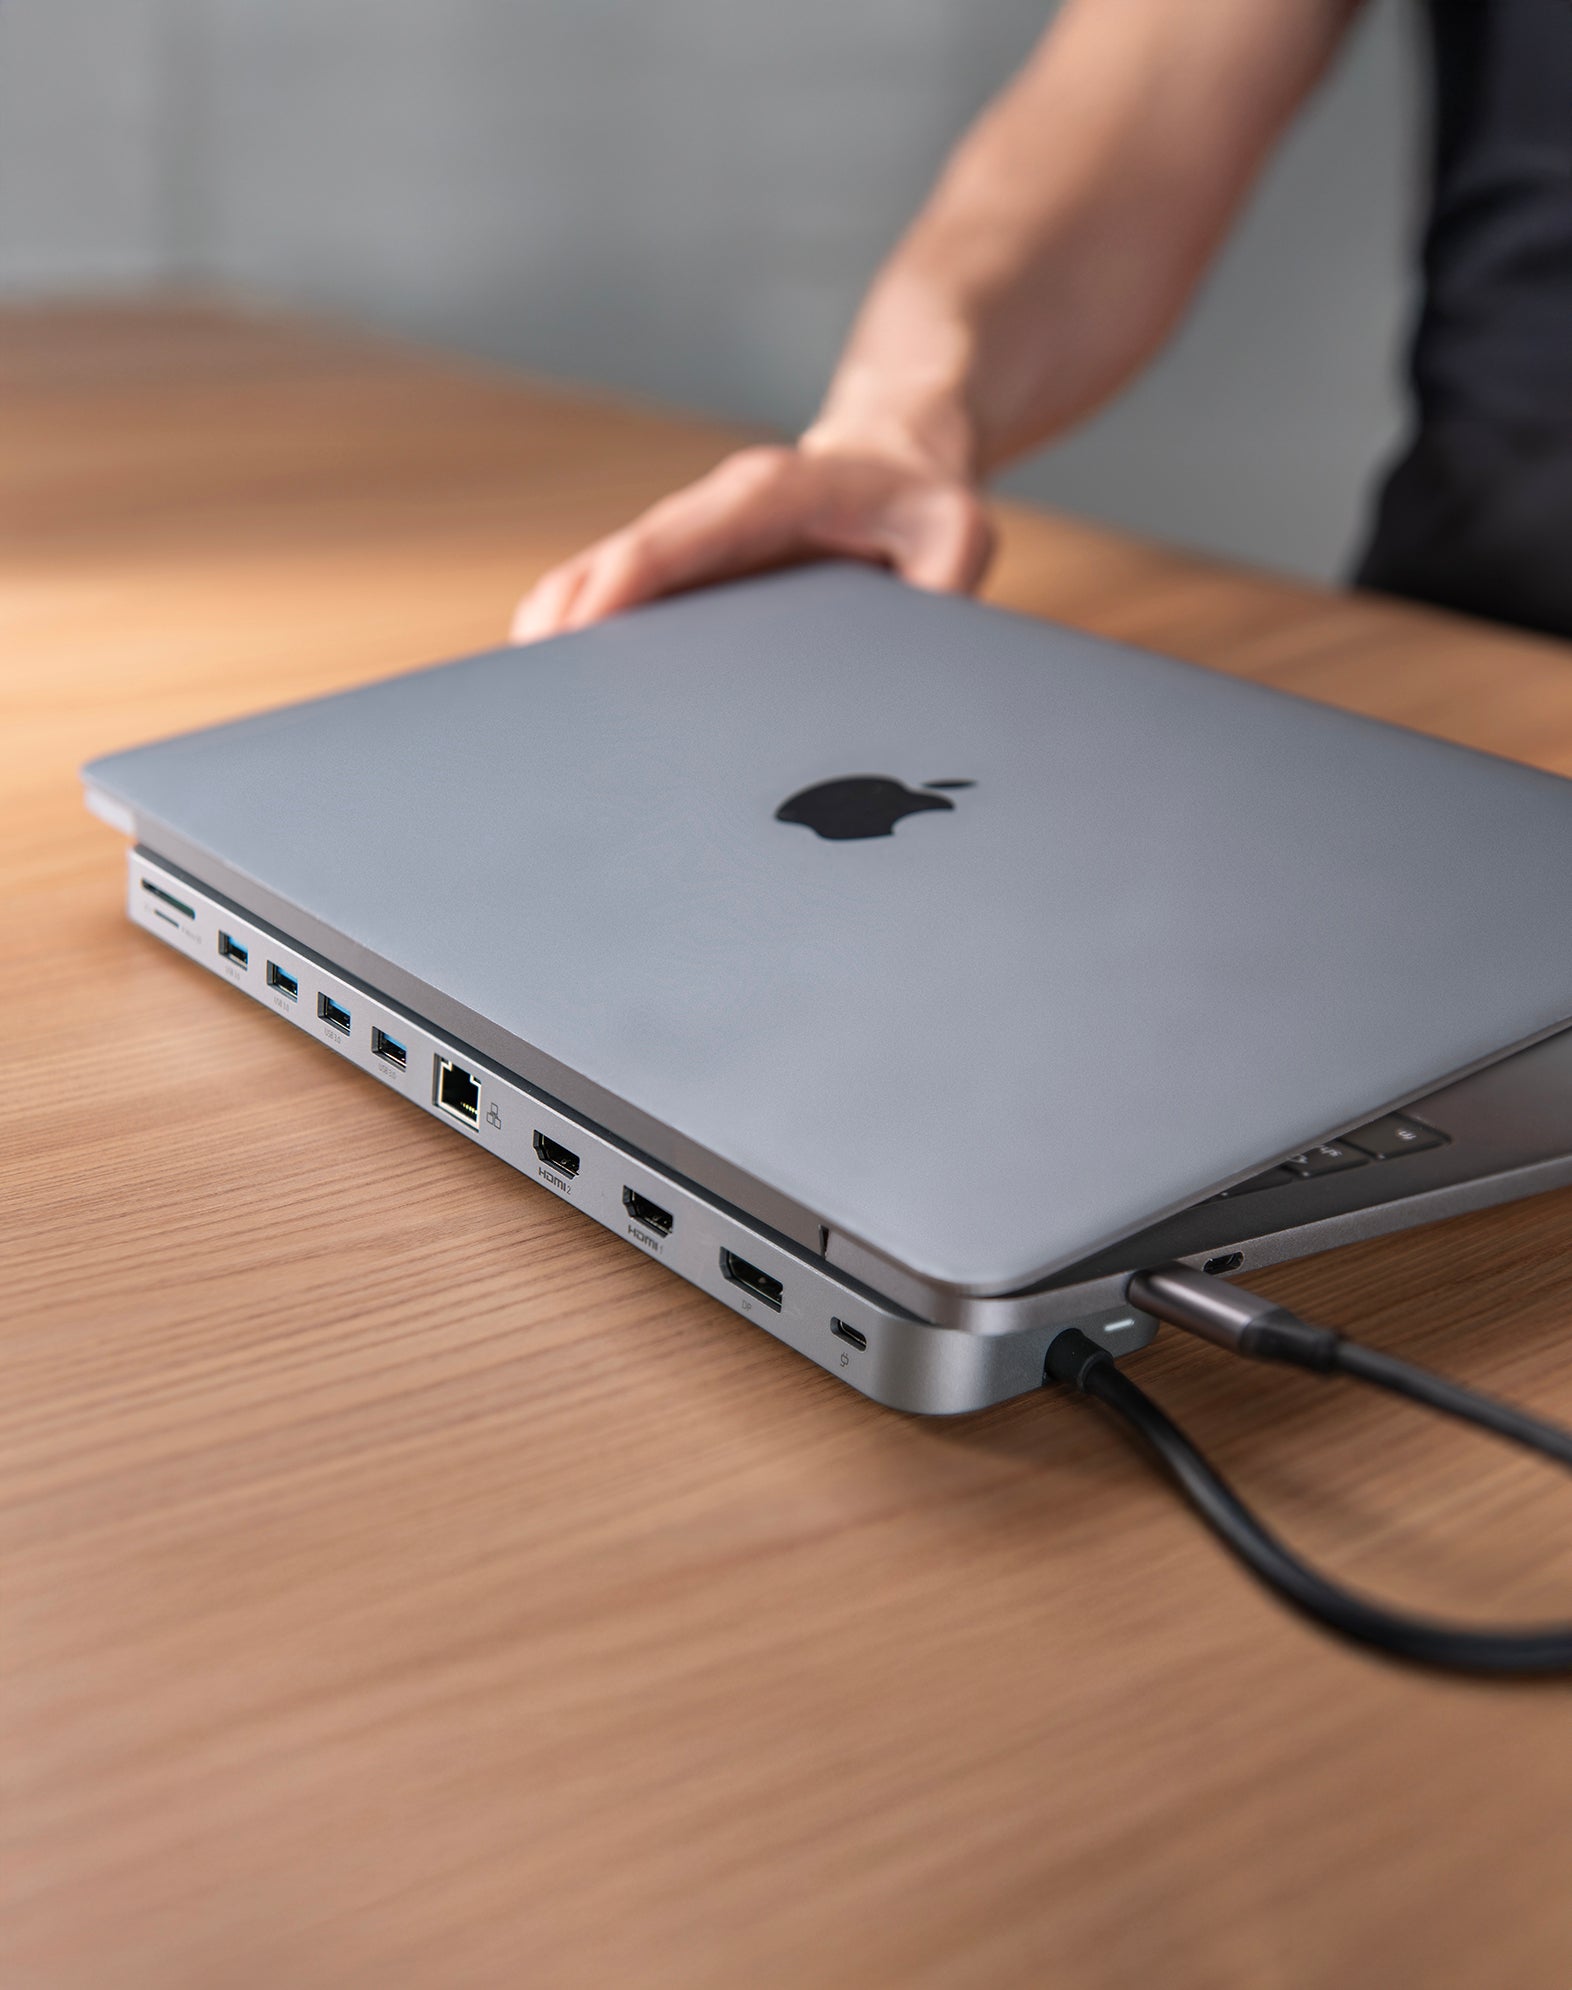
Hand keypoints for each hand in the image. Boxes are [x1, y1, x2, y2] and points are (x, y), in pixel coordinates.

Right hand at [509, 436, 992, 642]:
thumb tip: (919, 631)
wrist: (897, 462)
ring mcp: (695, 539)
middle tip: (526, 670)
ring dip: (560, 622)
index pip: (689, 532)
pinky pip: (620, 593)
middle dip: (573, 607)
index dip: (633, 573)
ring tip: (519, 690)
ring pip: (608, 573)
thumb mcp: (960, 533)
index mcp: (775, 495)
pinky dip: (579, 629)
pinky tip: (550, 683)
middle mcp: (719, 512)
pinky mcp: (687, 568)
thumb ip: (949, 578)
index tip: (586, 618)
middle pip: (627, 554)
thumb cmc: (925, 503)